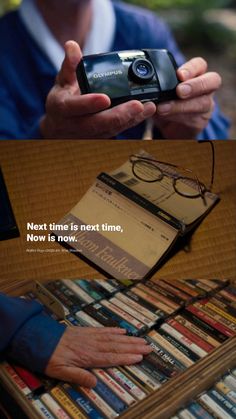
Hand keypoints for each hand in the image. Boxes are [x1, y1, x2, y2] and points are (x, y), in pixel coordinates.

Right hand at [40, 41, 155, 138]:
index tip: (105, 98)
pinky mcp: (101, 137)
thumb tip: (72, 45)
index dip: (89, 104)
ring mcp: (89, 134)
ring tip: (148, 108)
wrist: (59, 127)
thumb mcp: (62, 81)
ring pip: (111, 129)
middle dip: (119, 116)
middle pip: (98, 123)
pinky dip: (132, 123)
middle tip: (138, 105)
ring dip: (131, 120)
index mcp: (62, 108)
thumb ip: (70, 65)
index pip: (75, 107)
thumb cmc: (62, 100)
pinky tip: (146, 113)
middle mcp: (75, 124)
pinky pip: (118, 131)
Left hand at [45, 327, 151, 386]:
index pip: (110, 358)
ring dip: (127, 339)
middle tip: (148, 346)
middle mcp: (91, 344)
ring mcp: (89, 336)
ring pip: (112, 337)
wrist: (39, 339)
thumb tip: (95, 383)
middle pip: (116, 346)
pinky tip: (122, 330)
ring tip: (141, 339)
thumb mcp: (60, 372)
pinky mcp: (85, 330)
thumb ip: (78, 376)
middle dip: (133, 347)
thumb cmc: (49, 358)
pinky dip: (113, 330)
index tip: (140, 357)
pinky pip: (102, 330)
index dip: (126, 357)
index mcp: (87, 356)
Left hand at [154, 57, 221, 138]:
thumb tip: (142, 84)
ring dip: (181, 106)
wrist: (170, 126)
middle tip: (179, 91)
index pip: (200, 65)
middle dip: (195, 85)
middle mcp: (206, 88)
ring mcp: (206, 104)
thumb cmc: (167, 102)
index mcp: (196, 74)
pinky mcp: (201, 121)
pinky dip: (178, 118)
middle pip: (212, 80)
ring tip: (163, 109)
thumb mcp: (160, 91)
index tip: (179, 74)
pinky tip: (166, 118)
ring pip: (202, 103)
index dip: (191, 68)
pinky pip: (194, 119)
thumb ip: (156, 86)